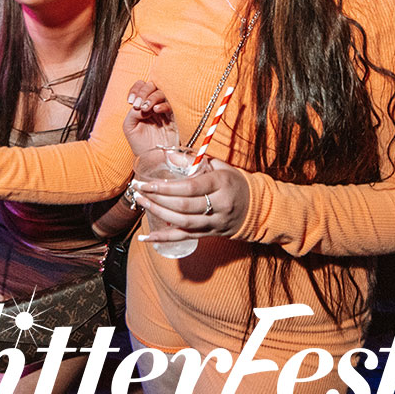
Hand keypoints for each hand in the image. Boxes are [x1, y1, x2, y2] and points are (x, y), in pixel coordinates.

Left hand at [123, 80, 178, 156]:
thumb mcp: (129, 127)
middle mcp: (153, 105)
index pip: (141, 86)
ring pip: (161, 93)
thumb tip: (141, 105)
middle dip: (143, 92)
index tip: (130, 100)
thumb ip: (132, 113)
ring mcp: (164, 111)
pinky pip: (171, 106)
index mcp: (142, 105)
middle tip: (137, 104)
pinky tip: (155, 110)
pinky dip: (163, 105)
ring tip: (145, 108)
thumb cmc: (140, 145)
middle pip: (152, 86)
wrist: (151, 161)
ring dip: (152, 97)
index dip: (136, 89)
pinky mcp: (173, 119)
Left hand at [131, 158, 248, 240]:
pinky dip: (163, 238)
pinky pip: (184, 237)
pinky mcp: (210, 234)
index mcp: (221, 183)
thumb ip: (194, 161)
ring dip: (158, 214)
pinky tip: (146, 237)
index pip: (190, 187)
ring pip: (183, 222)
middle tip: (138, 191)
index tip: (147, 183)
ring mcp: (215, 222)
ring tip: (141, 203)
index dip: (166, 187)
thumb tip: (168, 155)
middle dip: (157, 199)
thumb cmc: (233, 182)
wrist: (256, 207)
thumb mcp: (220, 166)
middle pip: (183, 206)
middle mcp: (219, 204)